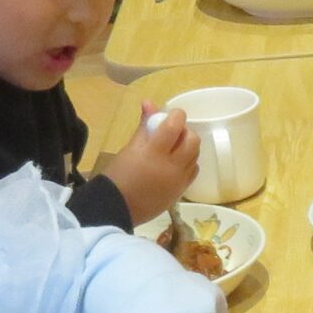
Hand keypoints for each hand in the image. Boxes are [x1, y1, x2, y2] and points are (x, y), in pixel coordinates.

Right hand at [100, 103, 201, 223]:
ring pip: (195, 156)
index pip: (175, 126)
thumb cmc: (118, 176)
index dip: (176, 115)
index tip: (172, 115)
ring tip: (173, 148)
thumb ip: (144, 126)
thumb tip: (149, 103)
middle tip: (173, 134)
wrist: (116, 208)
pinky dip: (188, 163)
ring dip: (188, 147)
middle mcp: (171, 167)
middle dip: (185, 132)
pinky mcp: (180, 192)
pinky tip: (175, 163)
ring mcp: (178, 181)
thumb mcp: (129, 148)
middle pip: (192, 141)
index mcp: (154, 153)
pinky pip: (193, 172)